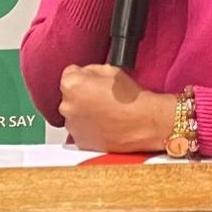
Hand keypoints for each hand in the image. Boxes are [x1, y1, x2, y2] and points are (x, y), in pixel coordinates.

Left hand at [59, 64, 176, 152]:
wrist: (144, 123)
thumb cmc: (130, 99)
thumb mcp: (110, 69)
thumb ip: (90, 70)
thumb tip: (85, 74)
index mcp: (71, 85)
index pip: (69, 74)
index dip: (84, 76)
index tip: (93, 82)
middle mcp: (67, 106)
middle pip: (70, 96)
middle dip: (82, 95)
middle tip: (102, 97)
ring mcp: (72, 126)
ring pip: (75, 114)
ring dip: (85, 112)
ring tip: (106, 112)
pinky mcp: (81, 141)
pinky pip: (81, 130)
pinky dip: (89, 128)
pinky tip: (105, 124)